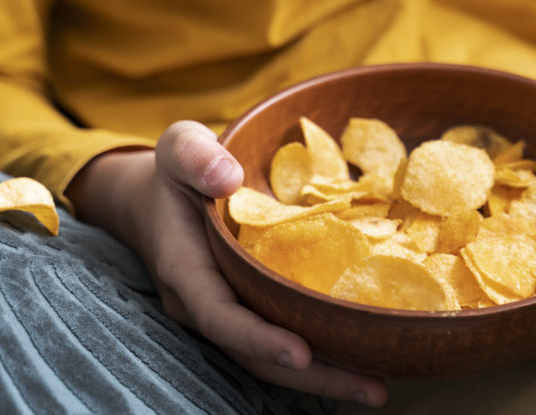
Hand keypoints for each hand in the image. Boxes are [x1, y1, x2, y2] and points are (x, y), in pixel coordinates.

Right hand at [67, 121, 388, 406]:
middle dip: (312, 376)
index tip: (303, 353)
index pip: (220, 316)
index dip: (259, 339)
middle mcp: (203, 305)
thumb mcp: (180, 146)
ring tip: (378, 386)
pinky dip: (322, 355)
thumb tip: (229, 177)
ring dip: (325, 377)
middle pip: (255, 355)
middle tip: (373, 389)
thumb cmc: (177, 170)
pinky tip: (365, 358)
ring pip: (271, 360)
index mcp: (186, 269)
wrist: (157, 199)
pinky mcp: (247, 311)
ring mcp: (226, 313)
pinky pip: (282, 339)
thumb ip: (196, 156)